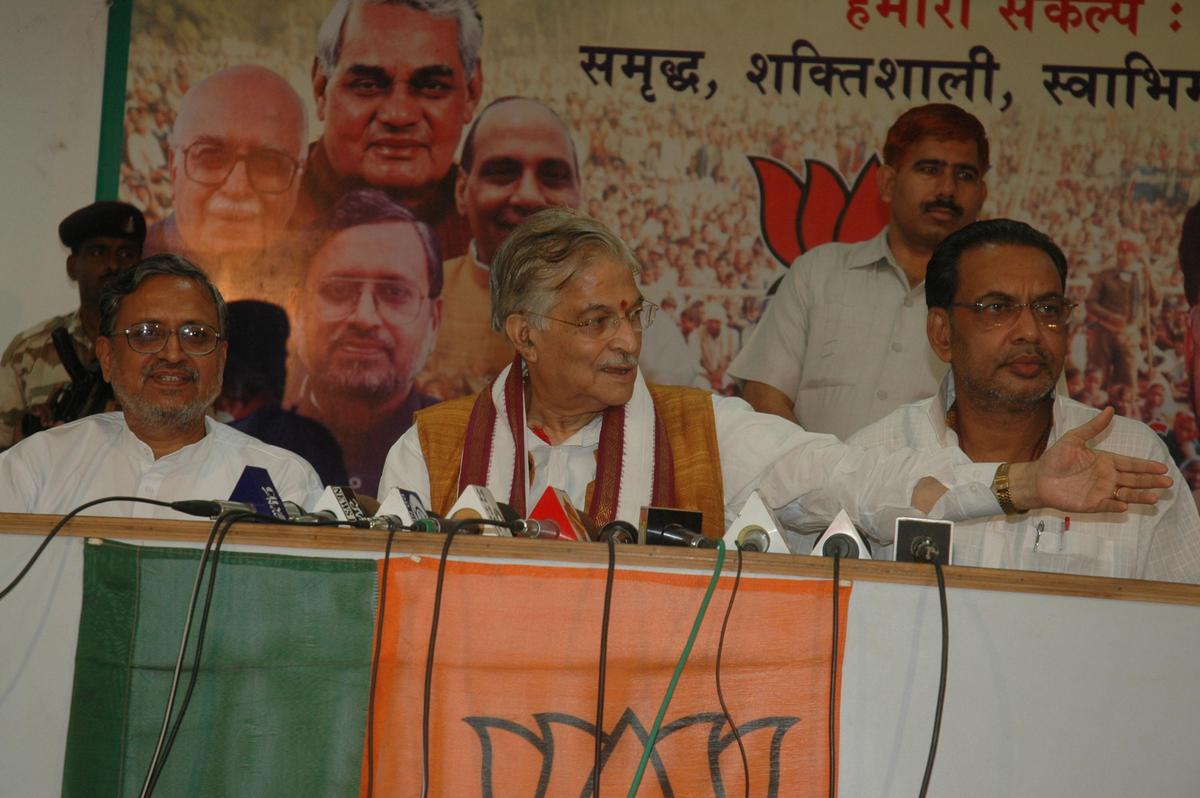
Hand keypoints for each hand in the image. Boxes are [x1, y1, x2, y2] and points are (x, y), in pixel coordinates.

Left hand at [1008, 407, 1171, 512]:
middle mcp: (1106, 477)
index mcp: (1105, 461)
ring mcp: (1100, 491)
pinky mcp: (1091, 504)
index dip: (1145, 466)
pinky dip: (1115, 505)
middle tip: (1167, 482)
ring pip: (1125, 494)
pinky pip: (1107, 505)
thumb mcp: (1074, 439)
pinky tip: (1124, 505)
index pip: (1130, 463)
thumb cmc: (1055, 458)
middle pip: (1133, 479)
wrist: (1037, 478)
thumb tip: (1110, 409)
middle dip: (1150, 481)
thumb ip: (1093, 427)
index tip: (1162, 467)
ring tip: (1154, 497)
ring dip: (1139, 496)